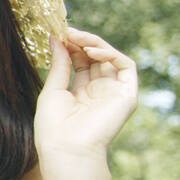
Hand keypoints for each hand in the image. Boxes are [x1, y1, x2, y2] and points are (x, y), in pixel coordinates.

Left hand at [35, 27, 137, 164]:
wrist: (66, 148)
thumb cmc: (53, 126)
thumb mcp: (53, 89)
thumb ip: (59, 63)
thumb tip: (57, 38)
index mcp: (79, 93)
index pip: (80, 62)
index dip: (71, 46)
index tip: (57, 34)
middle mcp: (98, 92)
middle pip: (95, 58)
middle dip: (81, 42)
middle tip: (66, 31)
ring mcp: (113, 93)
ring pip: (110, 58)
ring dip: (94, 44)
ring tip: (75, 37)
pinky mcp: (127, 95)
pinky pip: (126, 66)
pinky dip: (110, 54)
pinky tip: (91, 52)